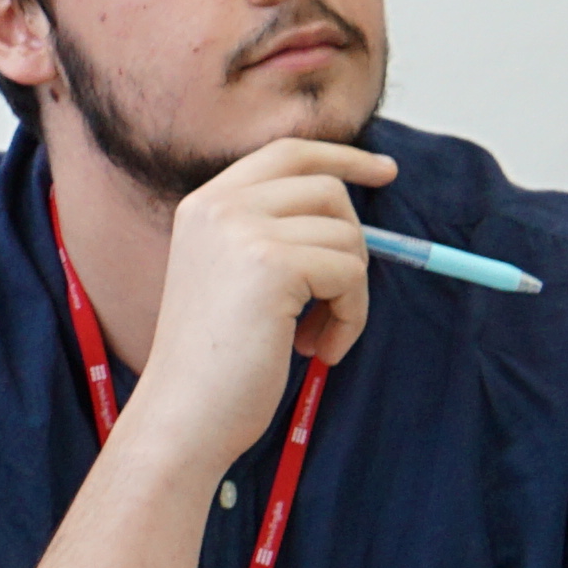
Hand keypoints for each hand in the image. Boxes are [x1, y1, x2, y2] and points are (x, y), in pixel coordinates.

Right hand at [128, 136, 396, 469]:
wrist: (182, 415)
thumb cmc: (211, 364)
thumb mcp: (230, 278)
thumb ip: (269, 235)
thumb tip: (347, 214)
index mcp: (204, 206)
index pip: (287, 152)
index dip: (342, 156)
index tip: (385, 171)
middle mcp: (218, 207)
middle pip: (327, 190)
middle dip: (351, 245)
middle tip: (335, 301)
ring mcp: (243, 231)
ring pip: (346, 235)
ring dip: (351, 293)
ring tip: (318, 336)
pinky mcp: (274, 264)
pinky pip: (350, 273)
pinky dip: (350, 317)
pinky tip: (317, 348)